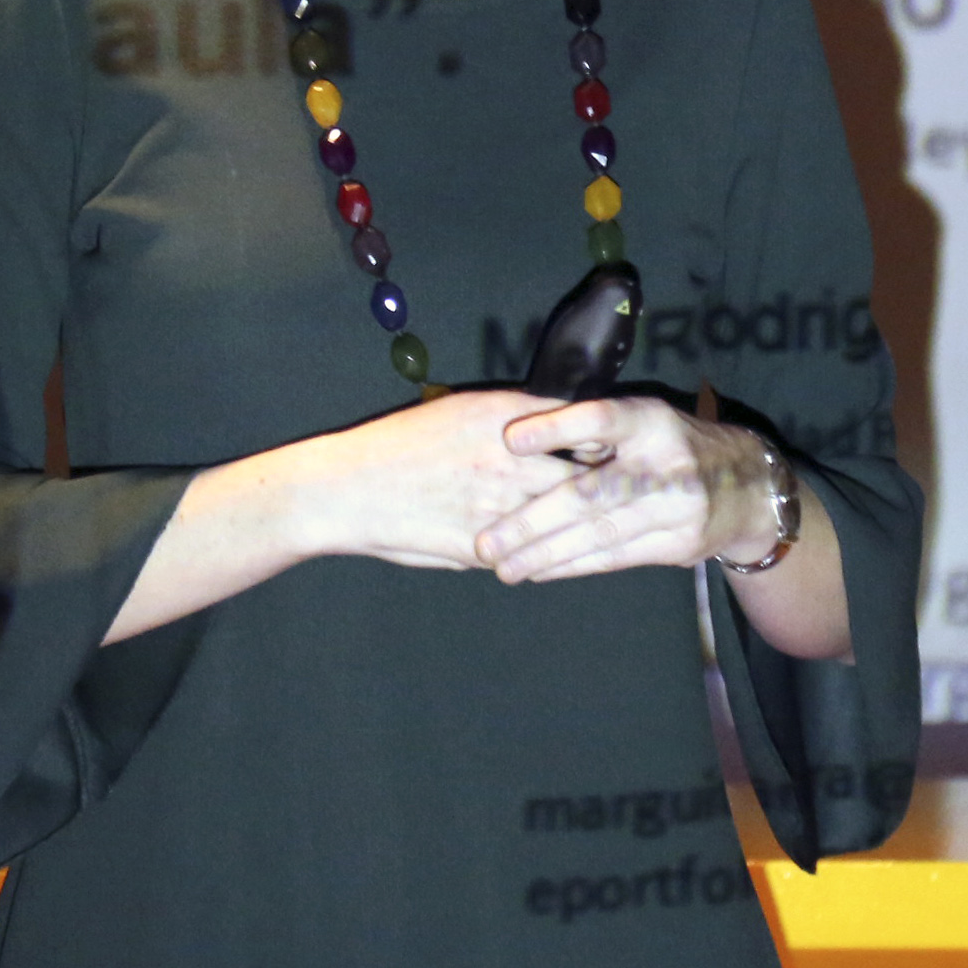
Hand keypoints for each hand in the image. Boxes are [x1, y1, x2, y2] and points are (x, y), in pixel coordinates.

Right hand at [289, 390, 585, 570]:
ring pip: (564, 518)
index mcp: (503, 415)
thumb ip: (511, 420)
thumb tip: (554, 433)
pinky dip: (544, 557)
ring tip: (592, 531)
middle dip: (604, 485)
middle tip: (619, 496)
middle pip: (586, 472)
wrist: (349, 487)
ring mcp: (499, 504)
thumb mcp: (460, 409)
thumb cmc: (402, 444)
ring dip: (579, 526)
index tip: (612, 450)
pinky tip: (551, 557)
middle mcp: (509, 457)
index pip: (581, 422)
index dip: (603, 440)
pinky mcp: (483, 545)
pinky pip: (531, 554)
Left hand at [476, 395, 769, 583]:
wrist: (747, 487)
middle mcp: (666, 463)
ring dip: (545, 555)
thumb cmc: (670, 444)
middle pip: (591, 494)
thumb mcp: (642, 420)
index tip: (510, 440)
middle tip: (487, 541)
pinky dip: (572, 566)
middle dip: (533, 522)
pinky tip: (539, 571)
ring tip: (503, 566)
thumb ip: (592, 430)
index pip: (601, 418)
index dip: (557, 428)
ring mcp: (676, 508)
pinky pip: (614, 559)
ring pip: (599, 535)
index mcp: (650, 420)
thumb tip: (518, 441)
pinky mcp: (679, 546)